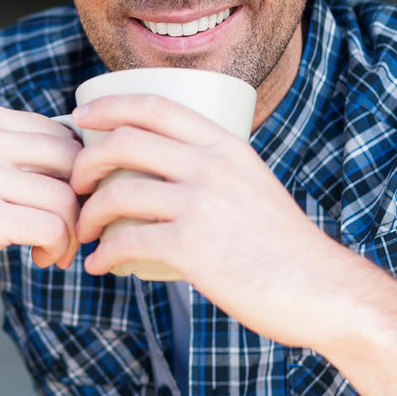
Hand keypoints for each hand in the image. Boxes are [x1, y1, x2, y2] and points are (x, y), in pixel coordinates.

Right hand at [0, 103, 81, 314]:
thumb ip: (27, 152)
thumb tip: (98, 150)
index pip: (62, 134)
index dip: (77, 174)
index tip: (65, 205)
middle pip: (70, 161)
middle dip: (82, 201)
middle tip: (71, 231)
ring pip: (65, 197)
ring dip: (72, 232)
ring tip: (56, 249)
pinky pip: (52, 226)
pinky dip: (59, 248)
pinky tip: (44, 259)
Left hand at [70, 93, 359, 349]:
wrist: (321, 289)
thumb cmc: (282, 245)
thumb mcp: (252, 184)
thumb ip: (213, 171)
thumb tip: (167, 172)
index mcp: (225, 145)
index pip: (155, 106)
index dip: (109, 106)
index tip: (81, 119)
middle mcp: (210, 165)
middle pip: (124, 142)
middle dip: (85, 161)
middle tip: (75, 184)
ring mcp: (200, 204)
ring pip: (118, 192)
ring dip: (87, 212)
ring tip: (83, 230)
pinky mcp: (191, 246)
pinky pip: (126, 241)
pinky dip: (103, 254)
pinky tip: (99, 265)